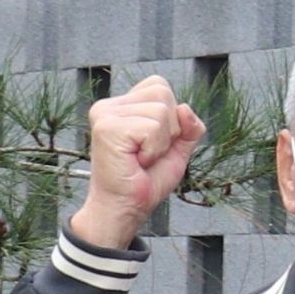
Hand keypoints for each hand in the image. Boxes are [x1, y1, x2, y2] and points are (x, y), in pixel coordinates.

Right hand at [72, 74, 205, 251]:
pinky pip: (153, 127)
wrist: (126, 207)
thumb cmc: (146, 180)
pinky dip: (154, 149)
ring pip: (162, 111)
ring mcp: (105, 114)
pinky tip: (137, 161)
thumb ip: (189, 127)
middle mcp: (110, 106)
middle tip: (148, 152)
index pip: (159, 86)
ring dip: (162, 142)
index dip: (171, 117)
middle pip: (163, 94)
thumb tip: (185, 108)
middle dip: (170, 129)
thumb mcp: (177, 149)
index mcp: (122, 105)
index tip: (152, 142)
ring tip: (142, 158)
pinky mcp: (107, 127)